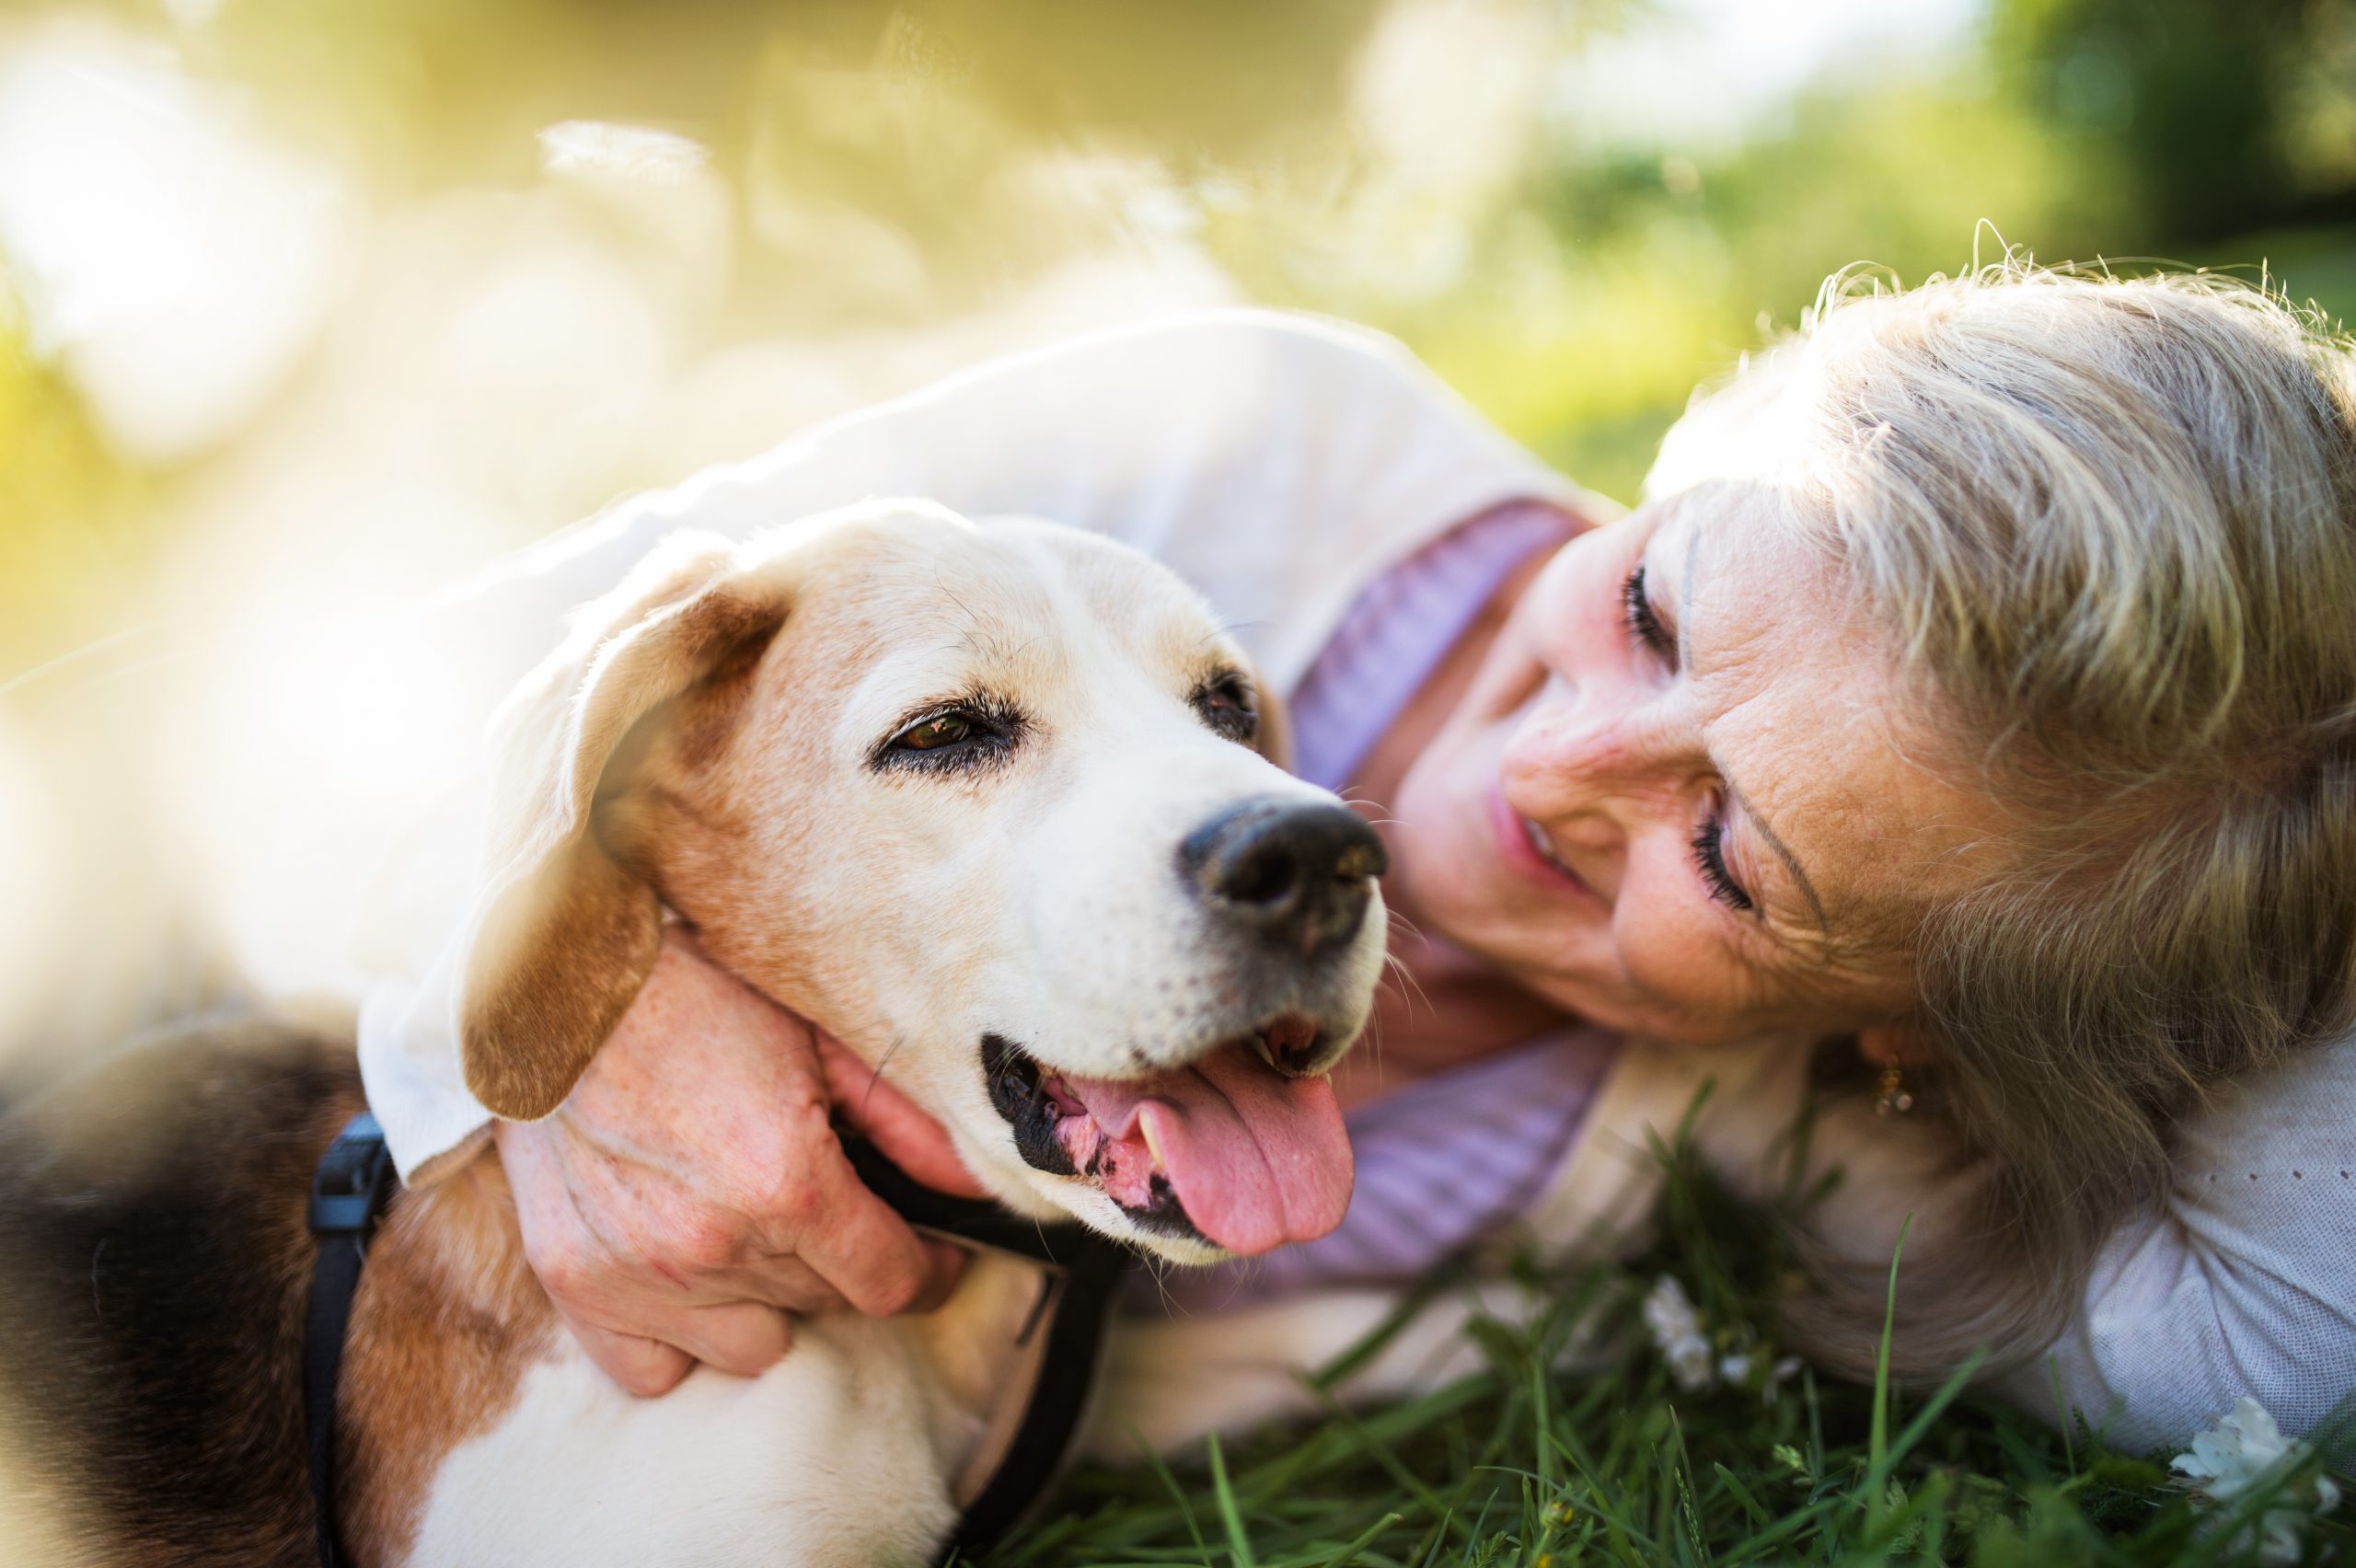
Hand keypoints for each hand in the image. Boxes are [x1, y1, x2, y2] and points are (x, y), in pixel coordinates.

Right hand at [495, 926, 987, 1395]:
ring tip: (757, 1232)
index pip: (891, 1284)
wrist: (564, 987)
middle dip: (846, 1263)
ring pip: (754, 1344)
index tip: (931, 1255)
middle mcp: (712, 1244)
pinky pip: (656, 1369)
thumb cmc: (699, 998)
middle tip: (831, 1207)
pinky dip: (683, 1337)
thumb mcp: (822, 1041)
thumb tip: (971, 1183)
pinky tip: (694, 1280)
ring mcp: (639, 1275)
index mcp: (786, 1183)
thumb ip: (908, 1123)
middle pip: (826, 1306)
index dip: (929, 1272)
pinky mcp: (578, 1285)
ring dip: (771, 1299)